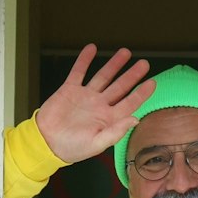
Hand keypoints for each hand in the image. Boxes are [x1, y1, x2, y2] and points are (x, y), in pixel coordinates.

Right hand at [33, 46, 154, 164]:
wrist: (45, 142)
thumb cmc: (71, 148)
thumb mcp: (96, 144)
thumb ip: (116, 132)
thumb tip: (135, 119)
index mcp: (108, 119)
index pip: (129, 103)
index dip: (141, 93)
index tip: (152, 82)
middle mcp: (99, 106)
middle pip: (120, 87)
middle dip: (132, 75)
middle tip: (144, 64)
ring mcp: (85, 96)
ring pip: (103, 76)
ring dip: (114, 64)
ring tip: (125, 52)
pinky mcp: (69, 90)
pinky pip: (79, 72)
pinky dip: (85, 60)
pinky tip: (92, 49)